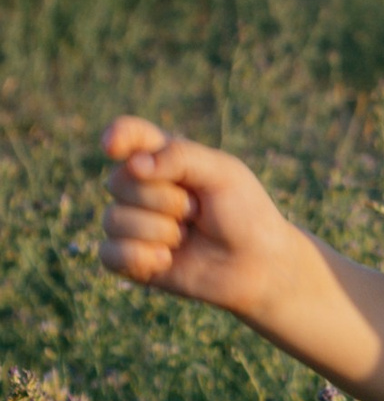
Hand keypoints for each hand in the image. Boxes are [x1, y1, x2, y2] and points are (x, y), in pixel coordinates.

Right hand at [101, 118, 304, 316]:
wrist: (258, 264)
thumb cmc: (245, 213)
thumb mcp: (222, 174)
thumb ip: (180, 157)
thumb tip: (134, 165)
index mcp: (163, 158)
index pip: (129, 135)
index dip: (116, 136)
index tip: (113, 146)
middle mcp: (141, 188)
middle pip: (118, 182)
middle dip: (164, 200)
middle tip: (197, 211)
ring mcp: (134, 224)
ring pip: (114, 220)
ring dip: (160, 231)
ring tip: (188, 236)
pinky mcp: (132, 259)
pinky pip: (108, 254)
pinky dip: (139, 257)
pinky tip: (168, 260)